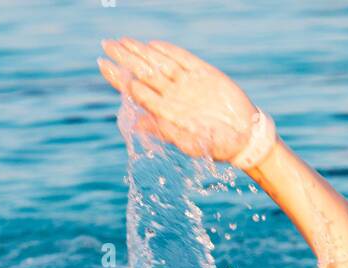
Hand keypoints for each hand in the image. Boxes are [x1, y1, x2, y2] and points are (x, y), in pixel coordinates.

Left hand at [98, 39, 260, 165]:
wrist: (245, 138)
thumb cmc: (216, 146)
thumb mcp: (187, 142)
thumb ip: (161, 130)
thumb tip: (133, 124)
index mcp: (166, 112)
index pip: (136, 90)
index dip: (119, 77)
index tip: (103, 64)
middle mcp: (173, 96)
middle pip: (144, 72)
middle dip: (125, 58)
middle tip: (107, 44)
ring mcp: (188, 84)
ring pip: (160, 63)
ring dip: (142, 51)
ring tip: (124, 41)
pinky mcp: (204, 74)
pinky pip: (183, 59)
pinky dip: (169, 51)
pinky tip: (153, 45)